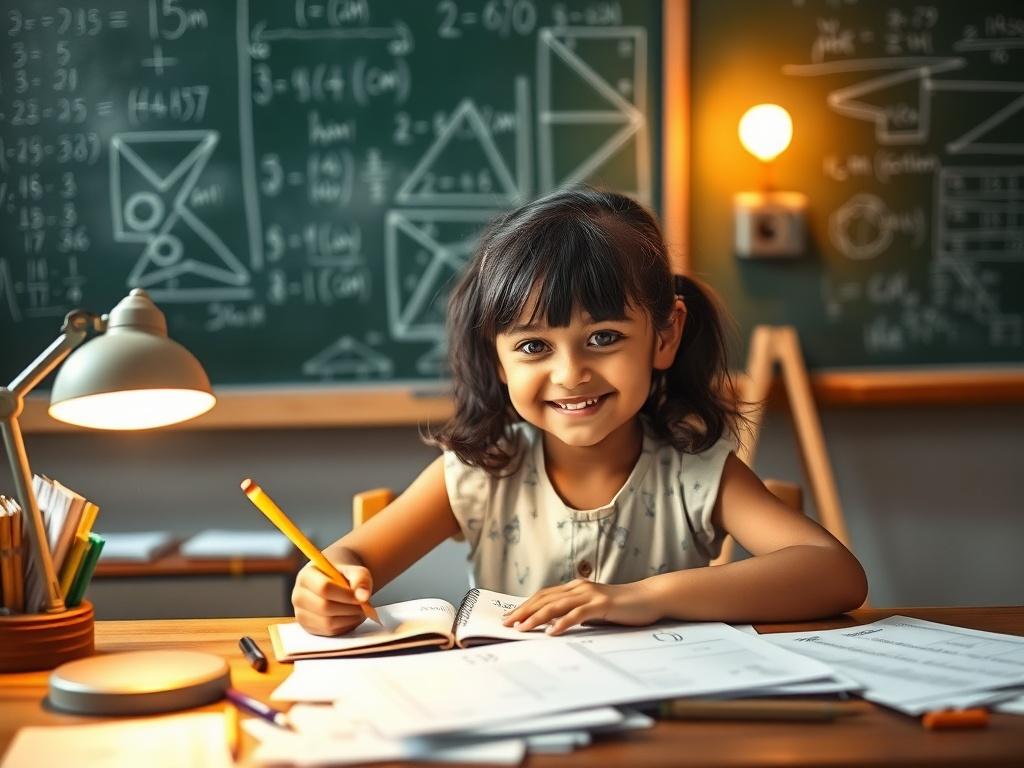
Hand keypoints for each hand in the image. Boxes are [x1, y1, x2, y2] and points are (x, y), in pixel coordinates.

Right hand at [291, 562, 372, 635]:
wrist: (335, 581)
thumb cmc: (344, 575)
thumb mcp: (355, 570)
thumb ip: (360, 579)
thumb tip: (363, 597)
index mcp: (306, 575)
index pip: (324, 588)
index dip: (345, 595)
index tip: (361, 597)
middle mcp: (298, 595)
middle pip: (324, 607)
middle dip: (348, 608)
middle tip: (364, 606)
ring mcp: (301, 613)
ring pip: (326, 622)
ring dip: (348, 619)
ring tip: (360, 611)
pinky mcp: (308, 627)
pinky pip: (328, 632)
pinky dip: (344, 627)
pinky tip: (352, 617)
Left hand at [501, 579, 660, 635]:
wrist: (649, 598)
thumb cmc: (622, 607)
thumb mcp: (595, 610)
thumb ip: (577, 613)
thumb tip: (555, 626)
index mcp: (575, 588)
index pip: (544, 596)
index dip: (525, 606)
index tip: (509, 618)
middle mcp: (579, 588)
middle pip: (545, 599)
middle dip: (524, 612)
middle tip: (506, 624)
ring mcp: (591, 595)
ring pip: (557, 605)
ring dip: (537, 617)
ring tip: (522, 628)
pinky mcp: (602, 605)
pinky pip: (578, 614)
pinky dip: (563, 622)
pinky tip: (552, 632)